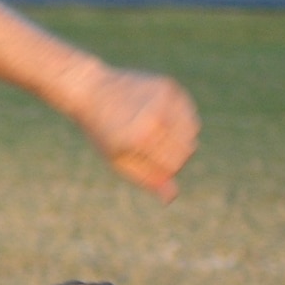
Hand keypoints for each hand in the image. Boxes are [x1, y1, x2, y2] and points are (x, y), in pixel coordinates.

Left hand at [72, 67, 197, 203]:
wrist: (91, 90)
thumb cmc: (102, 131)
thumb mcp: (118, 159)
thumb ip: (146, 178)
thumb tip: (171, 197)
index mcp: (141, 139)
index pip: (174, 165)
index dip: (164, 169)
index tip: (147, 162)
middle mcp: (156, 117)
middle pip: (188, 148)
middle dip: (174, 154)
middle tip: (150, 148)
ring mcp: (165, 99)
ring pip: (193, 130)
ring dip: (179, 137)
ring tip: (154, 134)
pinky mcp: (170, 87)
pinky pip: (189, 111)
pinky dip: (180, 120)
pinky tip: (159, 118)